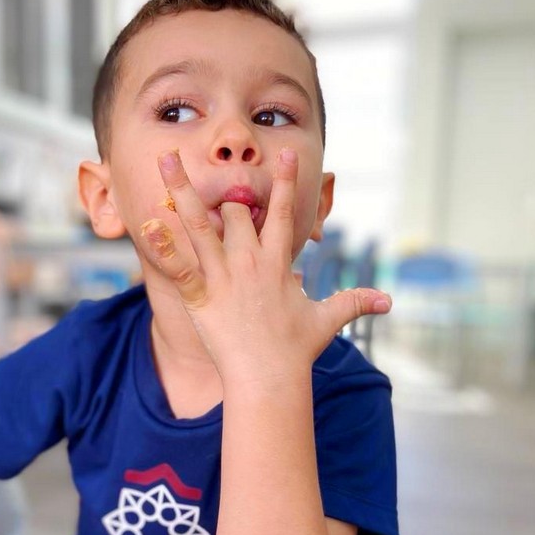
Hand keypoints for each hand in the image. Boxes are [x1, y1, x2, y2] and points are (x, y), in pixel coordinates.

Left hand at [140, 148, 391, 384]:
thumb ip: (354, 302)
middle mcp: (249, 261)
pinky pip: (178, 267)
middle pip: (234, 210)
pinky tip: (147, 225)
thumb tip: (388, 302)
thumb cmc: (296, 350)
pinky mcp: (200, 297)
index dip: (285, 182)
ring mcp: (223, 277)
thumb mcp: (328, 320)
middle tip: (212, 175)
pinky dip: (162, 248)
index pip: (281, 212)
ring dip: (181, 191)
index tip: (285, 155)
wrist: (269, 378)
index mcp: (277, 262)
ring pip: (199, 225)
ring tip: (165, 162)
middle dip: (226, 194)